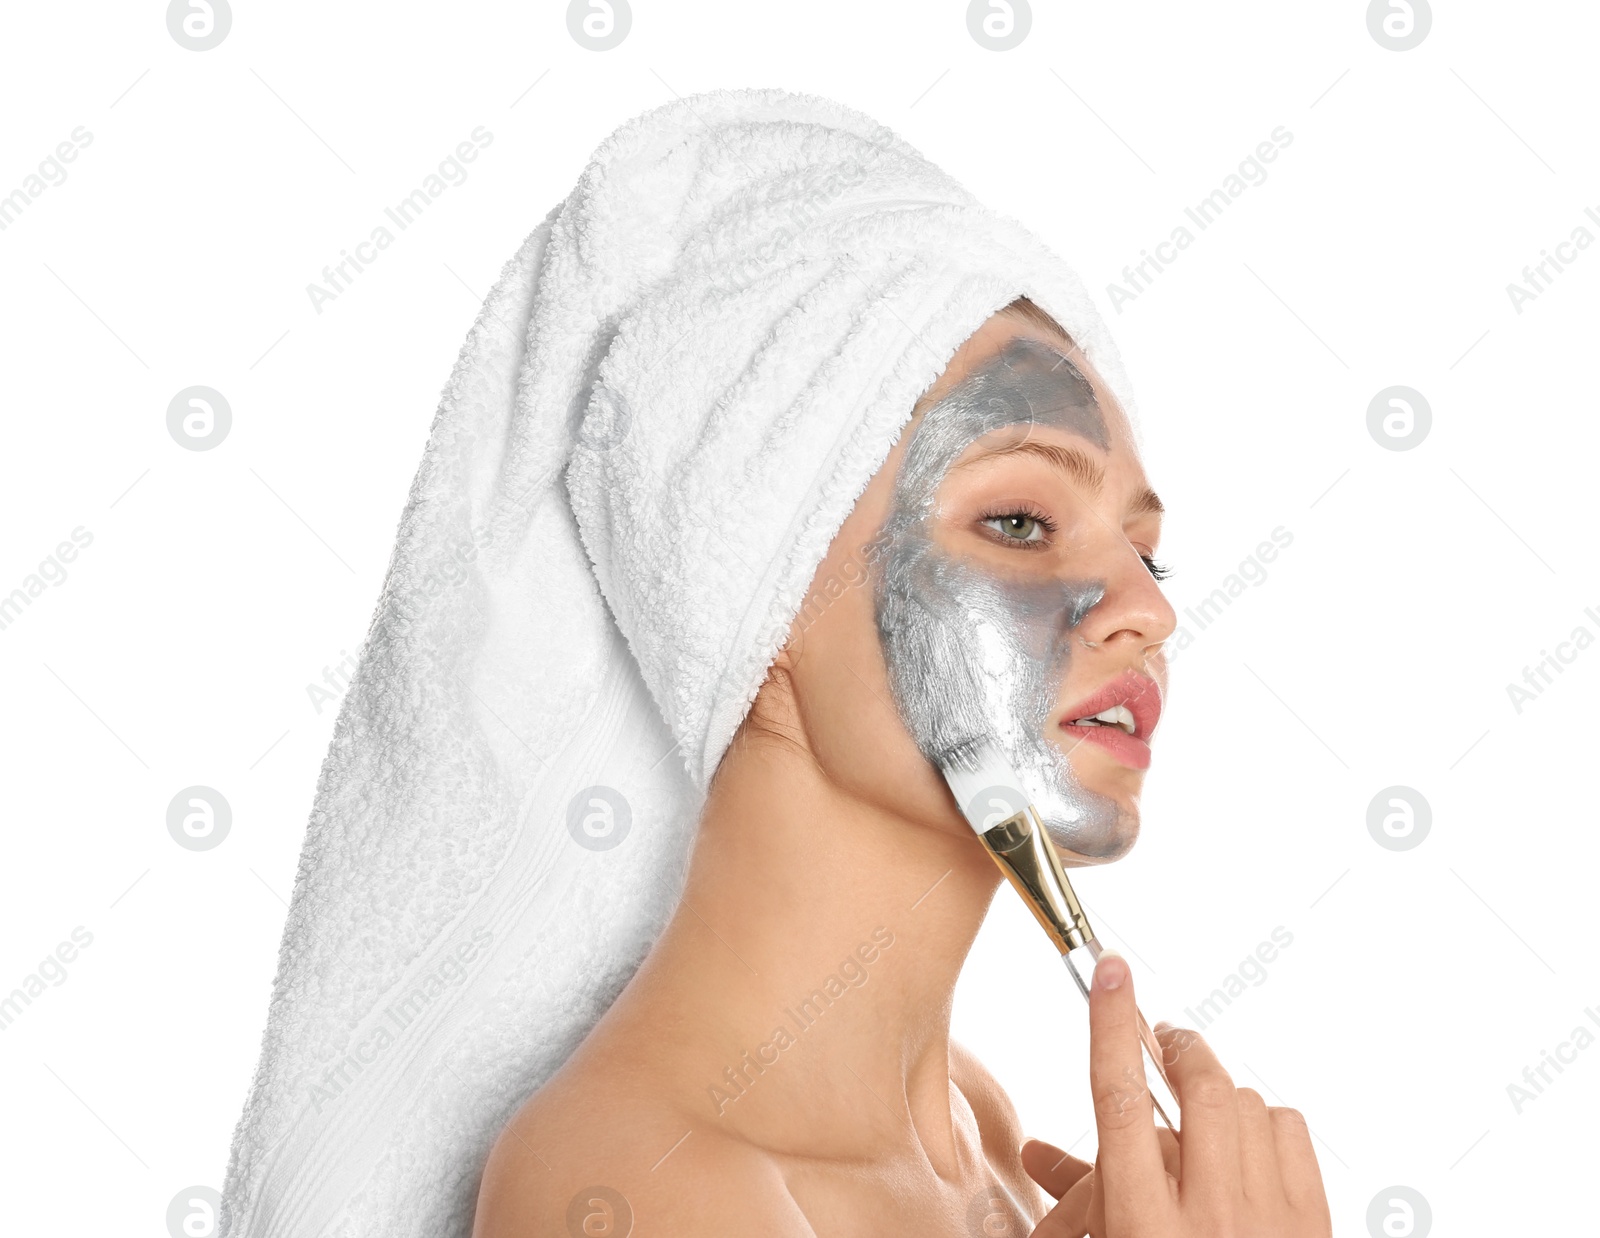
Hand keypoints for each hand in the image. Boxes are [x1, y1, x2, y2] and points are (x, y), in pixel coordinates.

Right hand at [1024, 950, 1331, 1236]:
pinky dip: (1265, 1121)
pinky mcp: (1315, 1226)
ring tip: (1197, 1108)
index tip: (1111, 971)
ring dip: (1217, 1092)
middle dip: (1179, 1049)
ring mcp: (1271, 1221)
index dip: (1112, 1026)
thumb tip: (1038, 1153)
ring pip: (1247, 1102)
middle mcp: (1210, 1217)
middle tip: (1162, 1042)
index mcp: (1144, 1228)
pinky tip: (1243, 1142)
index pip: (1120, 1099)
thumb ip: (1079, 1206)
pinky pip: (1290, 1131)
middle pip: (1198, 1087)